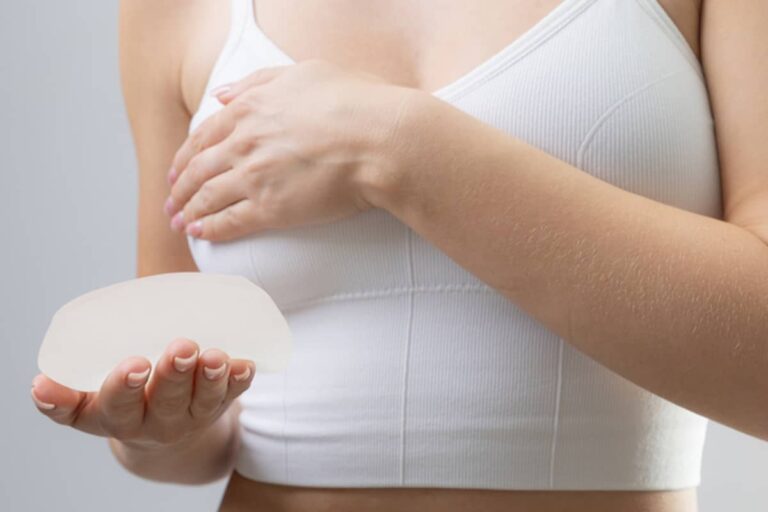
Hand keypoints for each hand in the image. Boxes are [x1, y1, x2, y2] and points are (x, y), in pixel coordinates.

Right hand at [30, 338, 254, 448]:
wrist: (160, 432)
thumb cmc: (121, 399)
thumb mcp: (89, 397)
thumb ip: (68, 383)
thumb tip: (41, 378)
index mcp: (114, 417)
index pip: (113, 406)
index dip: (120, 387)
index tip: (132, 365)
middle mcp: (154, 423)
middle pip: (165, 403)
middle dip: (173, 375)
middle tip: (180, 347)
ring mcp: (190, 416)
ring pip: (203, 401)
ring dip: (211, 377)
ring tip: (215, 354)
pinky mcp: (219, 406)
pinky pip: (233, 395)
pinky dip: (239, 380)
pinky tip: (245, 364)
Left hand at [164, 59, 415, 240]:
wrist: (380, 139)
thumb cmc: (356, 103)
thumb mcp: (305, 73)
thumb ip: (259, 82)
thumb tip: (223, 94)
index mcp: (251, 108)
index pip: (204, 135)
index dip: (186, 155)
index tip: (178, 168)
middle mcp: (245, 143)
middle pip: (198, 169)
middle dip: (179, 187)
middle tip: (171, 200)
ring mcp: (255, 177)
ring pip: (207, 197)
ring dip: (188, 211)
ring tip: (179, 222)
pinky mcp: (272, 209)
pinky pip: (230, 222)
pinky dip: (210, 229)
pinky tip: (199, 234)